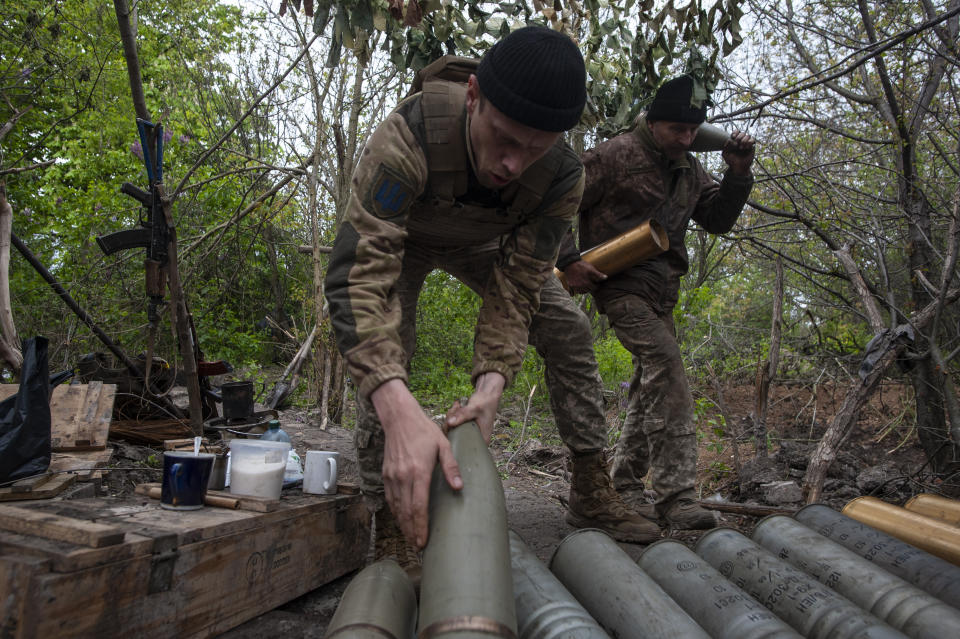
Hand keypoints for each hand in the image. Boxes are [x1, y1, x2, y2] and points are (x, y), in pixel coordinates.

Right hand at [371, 379, 462, 548]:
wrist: (399, 418)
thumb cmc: (424, 431)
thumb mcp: (443, 445)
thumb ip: (451, 466)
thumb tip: (459, 487)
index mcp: (418, 471)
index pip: (418, 506)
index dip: (420, 527)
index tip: (423, 542)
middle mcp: (403, 477)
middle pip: (406, 512)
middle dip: (411, 532)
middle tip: (418, 548)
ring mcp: (392, 477)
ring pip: (396, 508)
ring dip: (403, 525)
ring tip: (411, 538)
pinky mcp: (386, 475)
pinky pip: (390, 499)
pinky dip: (396, 513)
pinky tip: (402, 520)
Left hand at [445, 371, 504, 442]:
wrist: (488, 394)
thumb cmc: (486, 402)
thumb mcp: (475, 408)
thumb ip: (463, 415)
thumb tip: (449, 423)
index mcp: (482, 440)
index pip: (462, 446)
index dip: (452, 435)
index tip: (451, 421)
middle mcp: (475, 439)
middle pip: (455, 437)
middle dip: (451, 421)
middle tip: (456, 407)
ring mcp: (469, 432)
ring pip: (453, 429)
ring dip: (452, 415)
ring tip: (458, 405)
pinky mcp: (464, 426)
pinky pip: (453, 423)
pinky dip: (453, 414)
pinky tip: (458, 405)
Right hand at [563, 259, 606, 293]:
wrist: (570, 263)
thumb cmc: (581, 265)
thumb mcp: (591, 269)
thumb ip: (598, 274)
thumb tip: (606, 278)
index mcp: (586, 283)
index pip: (594, 288)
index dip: (596, 286)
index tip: (596, 283)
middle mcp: (581, 286)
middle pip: (588, 291)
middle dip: (590, 288)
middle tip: (591, 284)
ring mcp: (575, 286)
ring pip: (580, 292)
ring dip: (583, 290)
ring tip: (585, 286)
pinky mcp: (570, 285)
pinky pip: (571, 291)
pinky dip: (573, 293)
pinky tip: (573, 294)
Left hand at [722, 130, 754, 176]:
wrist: (738, 167)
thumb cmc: (731, 161)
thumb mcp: (725, 154)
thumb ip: (725, 147)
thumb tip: (729, 140)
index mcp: (735, 141)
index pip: (736, 132)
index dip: (735, 132)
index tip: (733, 136)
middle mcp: (741, 141)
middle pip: (742, 133)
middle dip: (739, 137)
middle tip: (736, 144)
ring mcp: (747, 144)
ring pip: (748, 135)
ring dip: (744, 140)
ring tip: (740, 148)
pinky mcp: (752, 147)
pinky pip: (753, 140)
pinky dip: (749, 142)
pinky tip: (746, 148)